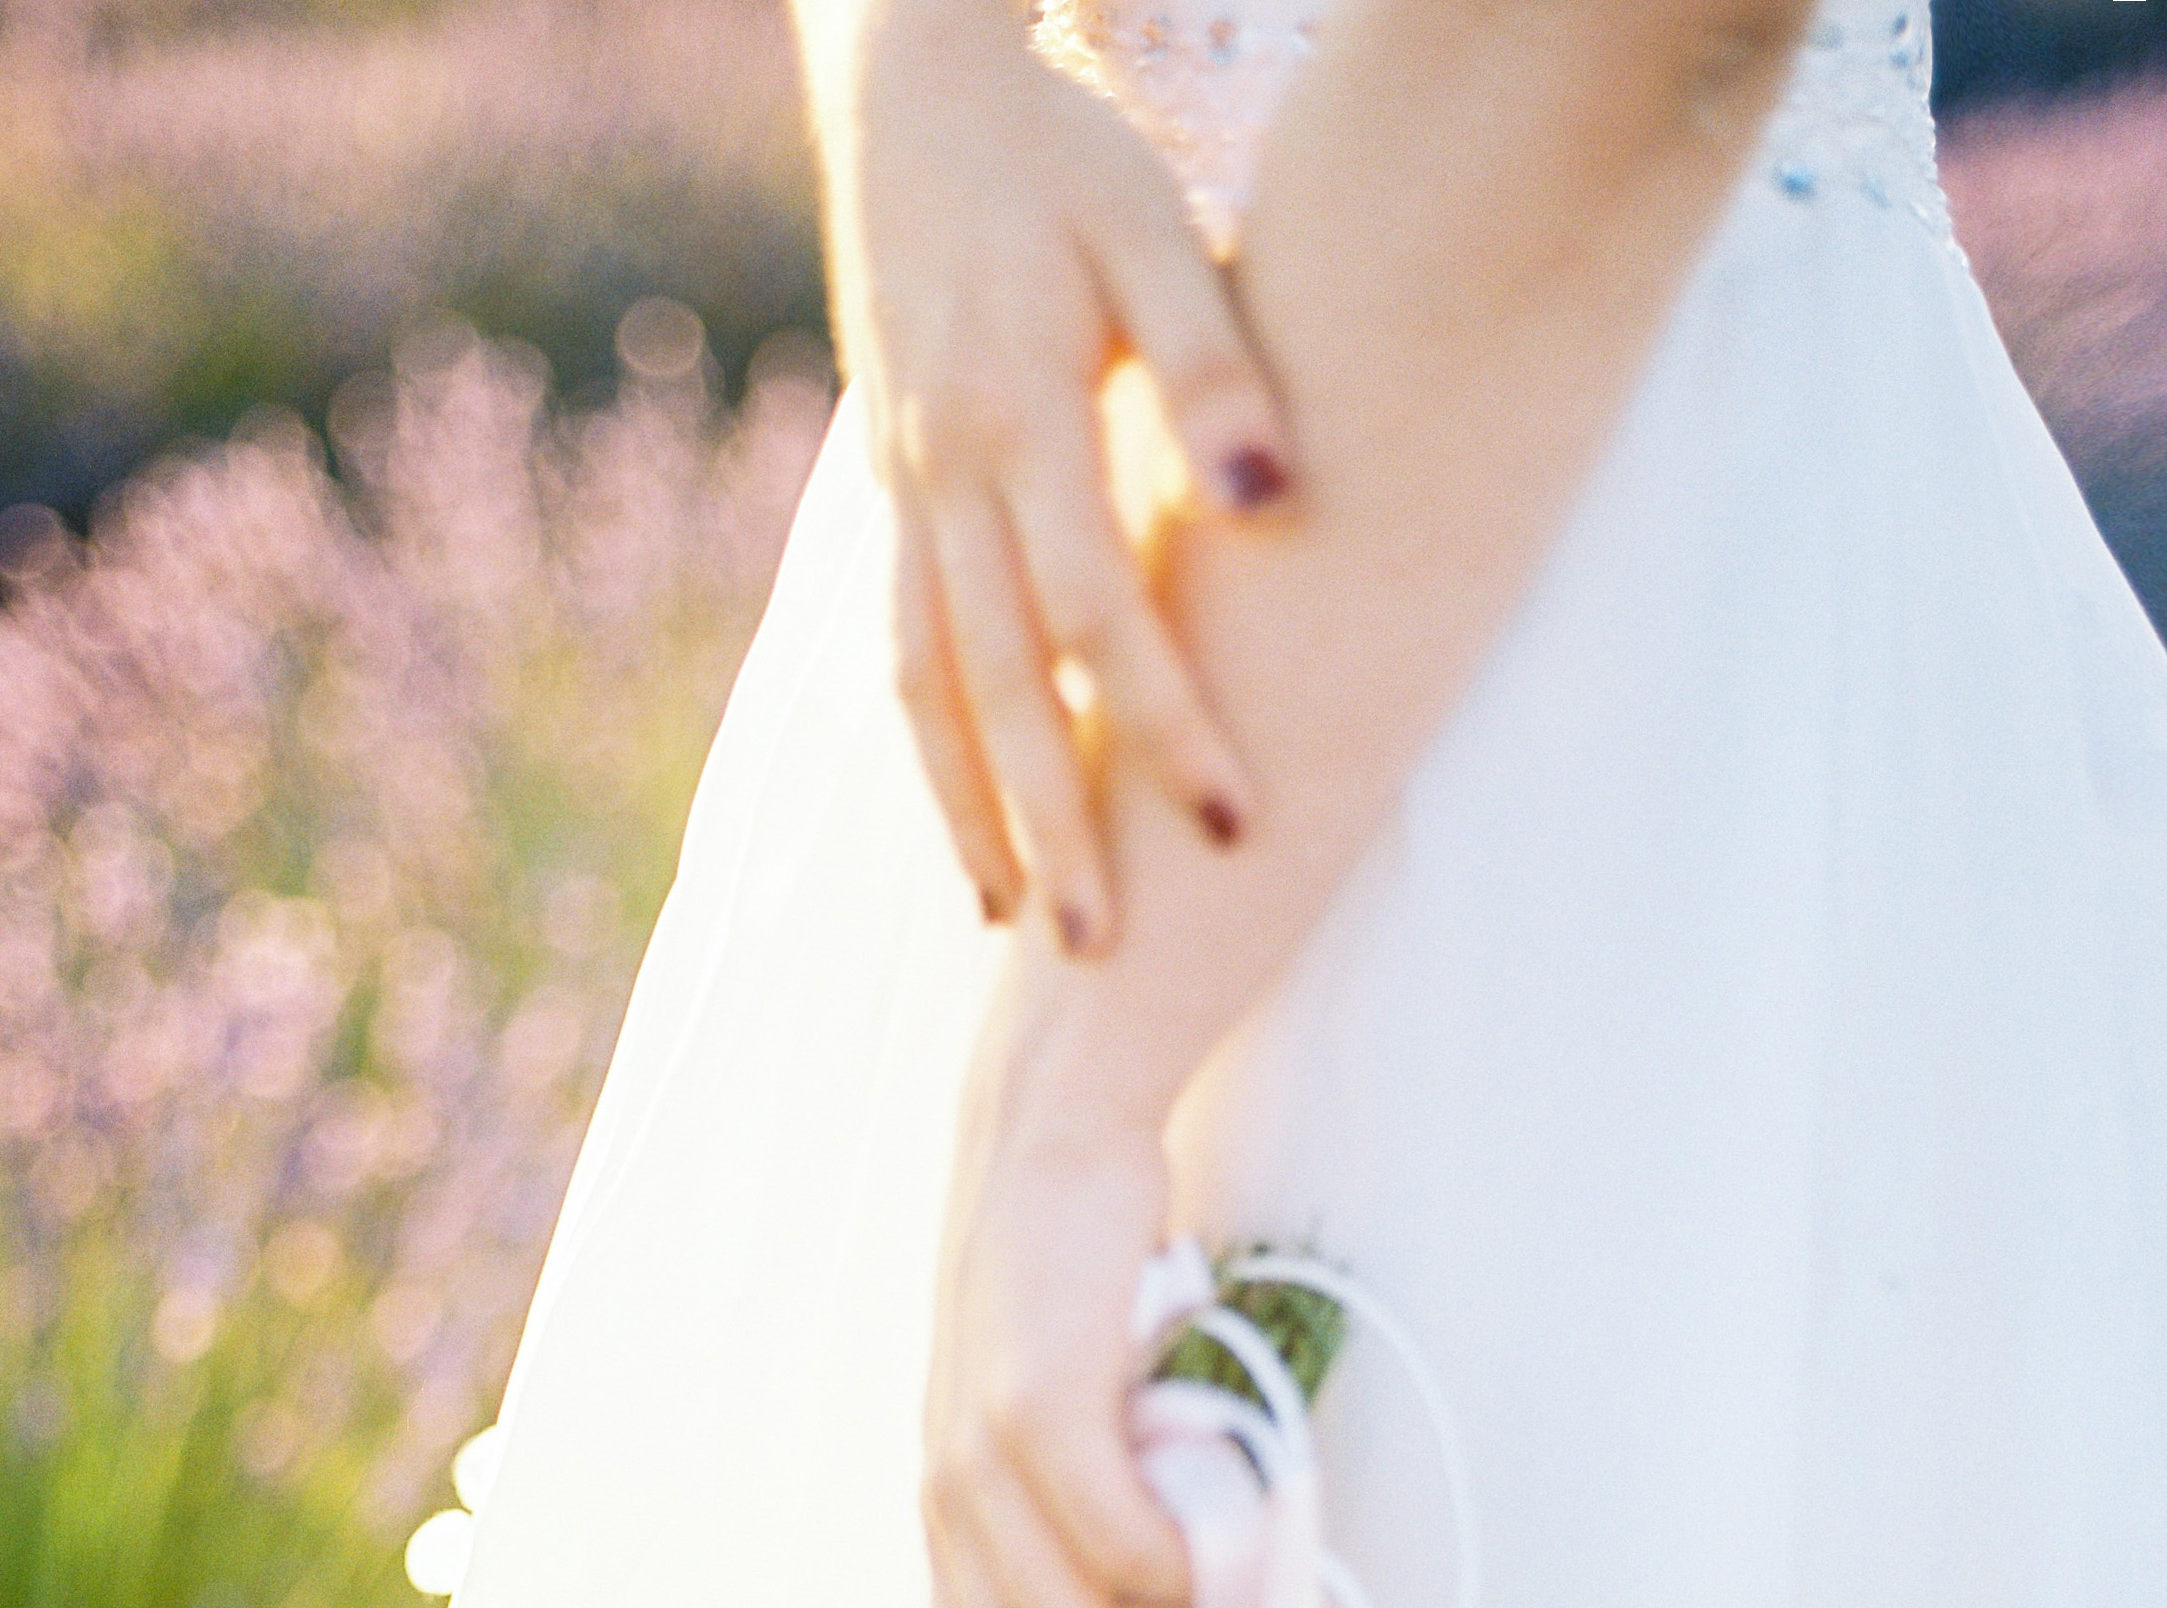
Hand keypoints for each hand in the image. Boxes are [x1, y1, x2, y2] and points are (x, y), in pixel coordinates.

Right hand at [803, 0, 1294, 955]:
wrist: (912, 95)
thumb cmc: (1061, 158)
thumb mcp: (1153, 229)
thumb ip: (1212, 366)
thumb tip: (1273, 499)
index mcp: (1016, 416)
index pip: (1097, 610)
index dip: (1164, 724)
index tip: (1234, 827)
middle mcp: (942, 478)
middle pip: (995, 687)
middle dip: (1051, 824)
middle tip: (1102, 953)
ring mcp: (903, 497)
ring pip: (926, 684)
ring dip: (970, 811)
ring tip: (1016, 921)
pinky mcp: (894, 502)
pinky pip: (902, 651)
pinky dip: (933, 752)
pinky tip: (974, 826)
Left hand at [923, 982, 1191, 1607]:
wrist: (1052, 1142)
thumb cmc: (1087, 1296)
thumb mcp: (1072, 1438)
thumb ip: (1098, 1537)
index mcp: (953, 1535)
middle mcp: (948, 1513)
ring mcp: (978, 1462)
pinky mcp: (1036, 1408)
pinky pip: (1123, 1544)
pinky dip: (1190, 1570)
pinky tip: (1235, 1538)